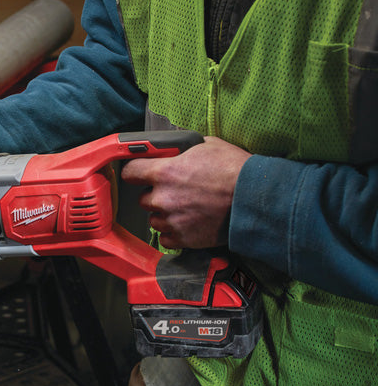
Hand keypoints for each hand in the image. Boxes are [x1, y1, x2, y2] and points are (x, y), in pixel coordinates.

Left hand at [120, 136, 250, 249]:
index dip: (135, 172)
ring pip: (153, 220)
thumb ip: (184, 150)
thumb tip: (176, 150)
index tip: (138, 174)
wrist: (255, 198)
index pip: (130, 172)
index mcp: (164, 172)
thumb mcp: (207, 146)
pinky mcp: (184, 238)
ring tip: (183, 209)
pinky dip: (173, 233)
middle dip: (155, 195)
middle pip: (142, 199)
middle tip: (173, 192)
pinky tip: (186, 223)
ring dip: (163, 215)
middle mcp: (163, 198)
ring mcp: (172, 221)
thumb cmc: (235, 170)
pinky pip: (166, 238)